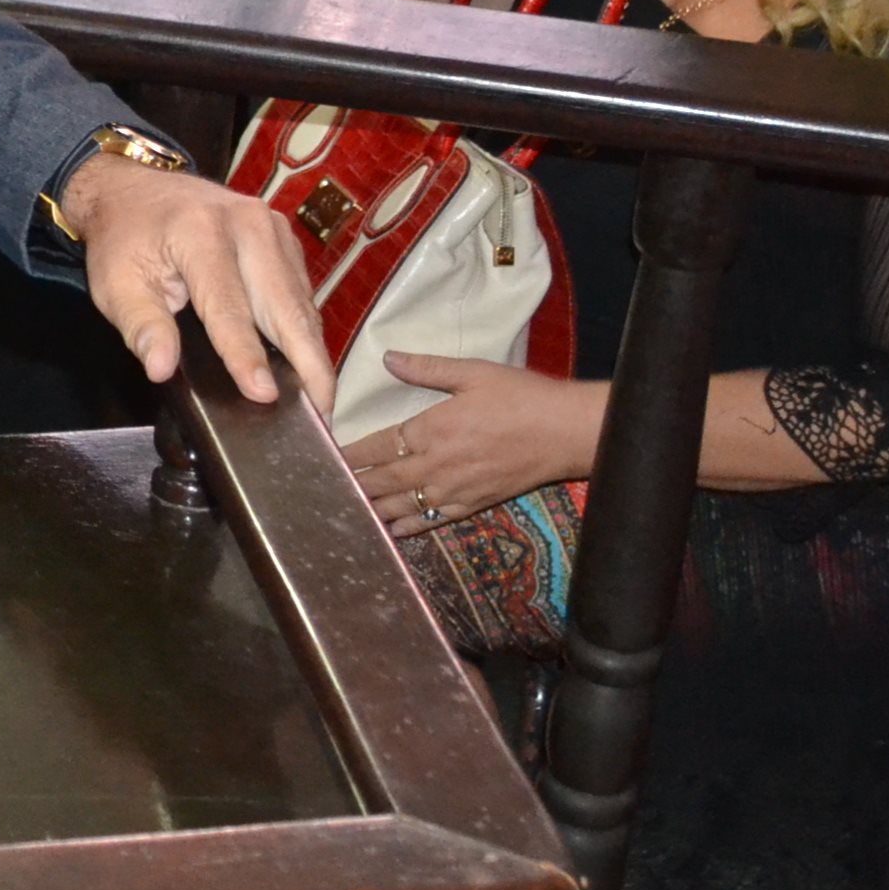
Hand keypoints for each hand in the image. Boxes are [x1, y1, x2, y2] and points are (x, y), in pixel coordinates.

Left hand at [60, 155, 336, 412]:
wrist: (134, 188)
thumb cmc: (123, 239)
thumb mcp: (115, 283)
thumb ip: (141, 325)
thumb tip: (162, 369)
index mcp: (200, 232)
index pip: (228, 306)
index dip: (246, 355)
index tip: (264, 395)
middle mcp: (247, 224)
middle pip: (285, 305)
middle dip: (307, 363)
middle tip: (320, 413)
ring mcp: (272, 227)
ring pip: (300, 302)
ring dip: (312, 352)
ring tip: (319, 401)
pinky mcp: (283, 238)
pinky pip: (300, 292)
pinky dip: (304, 330)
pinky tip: (305, 365)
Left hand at [337, 354, 604, 536]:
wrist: (568, 433)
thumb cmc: (523, 397)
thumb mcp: (475, 373)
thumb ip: (427, 368)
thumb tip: (387, 358)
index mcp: (431, 429)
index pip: (377, 446)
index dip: (347, 455)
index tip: (322, 459)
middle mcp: (436, 465)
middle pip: (381, 481)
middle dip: (350, 486)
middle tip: (319, 493)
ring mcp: (454, 490)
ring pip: (401, 505)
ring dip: (371, 510)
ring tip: (343, 514)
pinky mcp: (474, 505)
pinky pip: (432, 521)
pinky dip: (407, 527)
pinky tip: (390, 531)